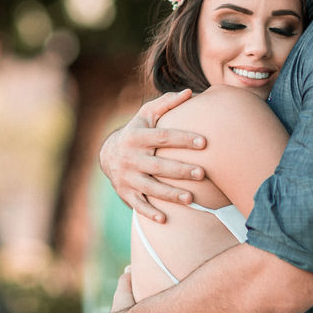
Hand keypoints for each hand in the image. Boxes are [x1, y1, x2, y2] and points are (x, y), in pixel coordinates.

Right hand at [99, 89, 205, 222]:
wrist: (108, 154)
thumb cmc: (137, 131)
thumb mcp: (146, 115)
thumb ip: (167, 103)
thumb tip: (190, 92)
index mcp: (137, 136)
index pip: (163, 137)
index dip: (183, 139)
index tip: (204, 141)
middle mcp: (130, 157)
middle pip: (158, 165)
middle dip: (180, 170)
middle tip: (203, 173)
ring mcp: (127, 177)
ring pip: (150, 187)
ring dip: (170, 195)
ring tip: (191, 199)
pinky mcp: (125, 192)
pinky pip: (138, 205)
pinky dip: (149, 212)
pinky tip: (165, 219)